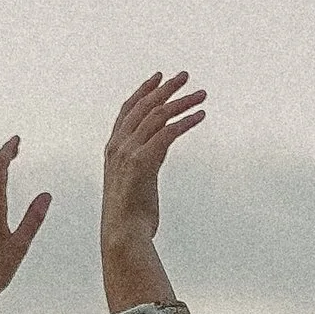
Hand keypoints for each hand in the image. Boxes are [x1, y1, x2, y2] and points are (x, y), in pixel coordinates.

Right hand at [102, 72, 205, 246]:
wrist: (123, 236)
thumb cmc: (131, 218)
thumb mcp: (135, 183)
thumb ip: (144, 162)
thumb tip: (157, 152)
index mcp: (113, 149)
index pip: (128, 110)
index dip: (143, 91)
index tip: (159, 78)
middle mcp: (118, 146)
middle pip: (143, 107)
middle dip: (165, 88)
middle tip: (185, 76)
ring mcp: (128, 153)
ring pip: (158, 116)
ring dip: (181, 102)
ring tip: (201, 94)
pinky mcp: (142, 163)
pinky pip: (167, 133)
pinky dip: (186, 122)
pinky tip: (200, 116)